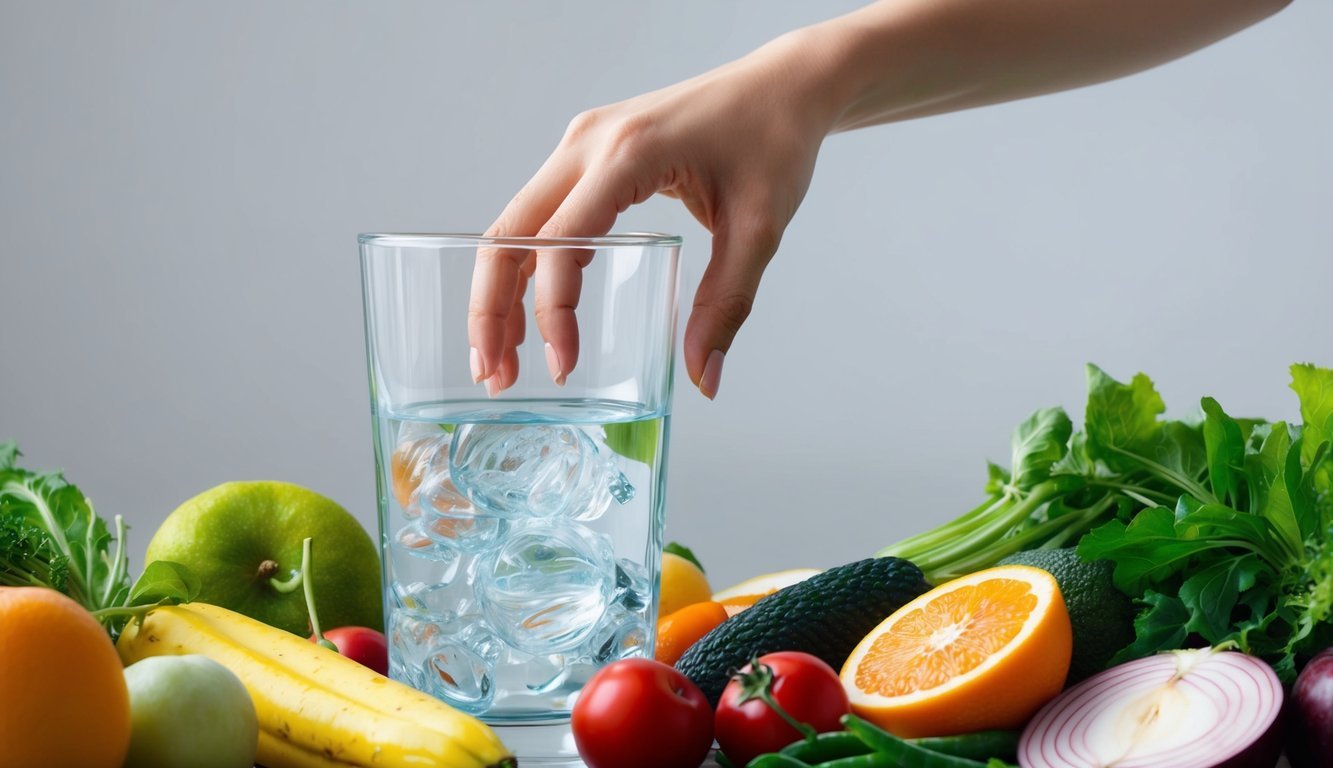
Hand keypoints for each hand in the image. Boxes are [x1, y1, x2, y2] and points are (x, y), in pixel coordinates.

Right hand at [467, 31, 839, 398]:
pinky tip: (531, 313)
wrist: (784, 85)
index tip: (563, 364)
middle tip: (494, 375)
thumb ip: (726, 304)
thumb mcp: (759, 229)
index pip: (562, 240)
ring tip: (501, 357)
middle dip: (492, 308)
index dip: (552, 310)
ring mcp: (582, 142)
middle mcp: (589, 141)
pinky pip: (541, 213)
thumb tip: (705, 380)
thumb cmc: (775, 141)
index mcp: (628, 153)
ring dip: (501, 291)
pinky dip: (528, 265)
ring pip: (515, 224)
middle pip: (510, 232)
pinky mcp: (589, 151)